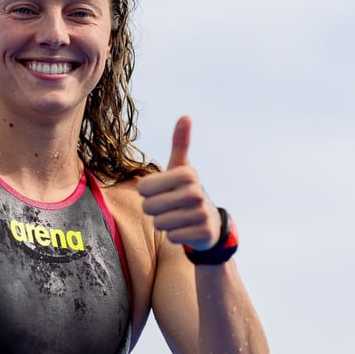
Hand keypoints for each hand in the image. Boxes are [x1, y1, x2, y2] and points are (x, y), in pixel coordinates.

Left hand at [137, 116, 221, 250]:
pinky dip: (174, 235)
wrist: (209, 222)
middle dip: (153, 210)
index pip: (144, 188)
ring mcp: (202, 213)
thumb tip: (185, 116)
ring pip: (160, 223)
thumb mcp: (181, 168)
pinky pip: (172, 237)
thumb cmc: (186, 191)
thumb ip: (180, 143)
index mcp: (187, 173)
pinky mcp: (204, 232)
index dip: (146, 193)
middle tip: (167, 207)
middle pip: (149, 207)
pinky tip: (185, 228)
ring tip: (176, 217)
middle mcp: (197, 191)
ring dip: (163, 223)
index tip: (160, 190)